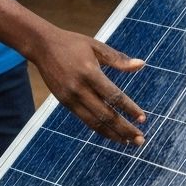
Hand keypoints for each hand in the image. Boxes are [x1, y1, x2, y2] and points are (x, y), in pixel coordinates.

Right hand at [25, 25, 146, 143]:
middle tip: (140, 139)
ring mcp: (70, 98)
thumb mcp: (96, 46)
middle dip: (124, 129)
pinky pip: (84, 120)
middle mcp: (79, 89)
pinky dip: (99, 129)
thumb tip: (142, 64)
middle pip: (105, 115)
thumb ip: (118, 58)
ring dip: (113, 134)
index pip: (113, 96)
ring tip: (129, 142)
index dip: (129, 109)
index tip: (143, 118)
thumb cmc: (72, 44)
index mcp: (90, 73)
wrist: (42, 46)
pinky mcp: (64, 103)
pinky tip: (111, 134)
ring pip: (94, 122)